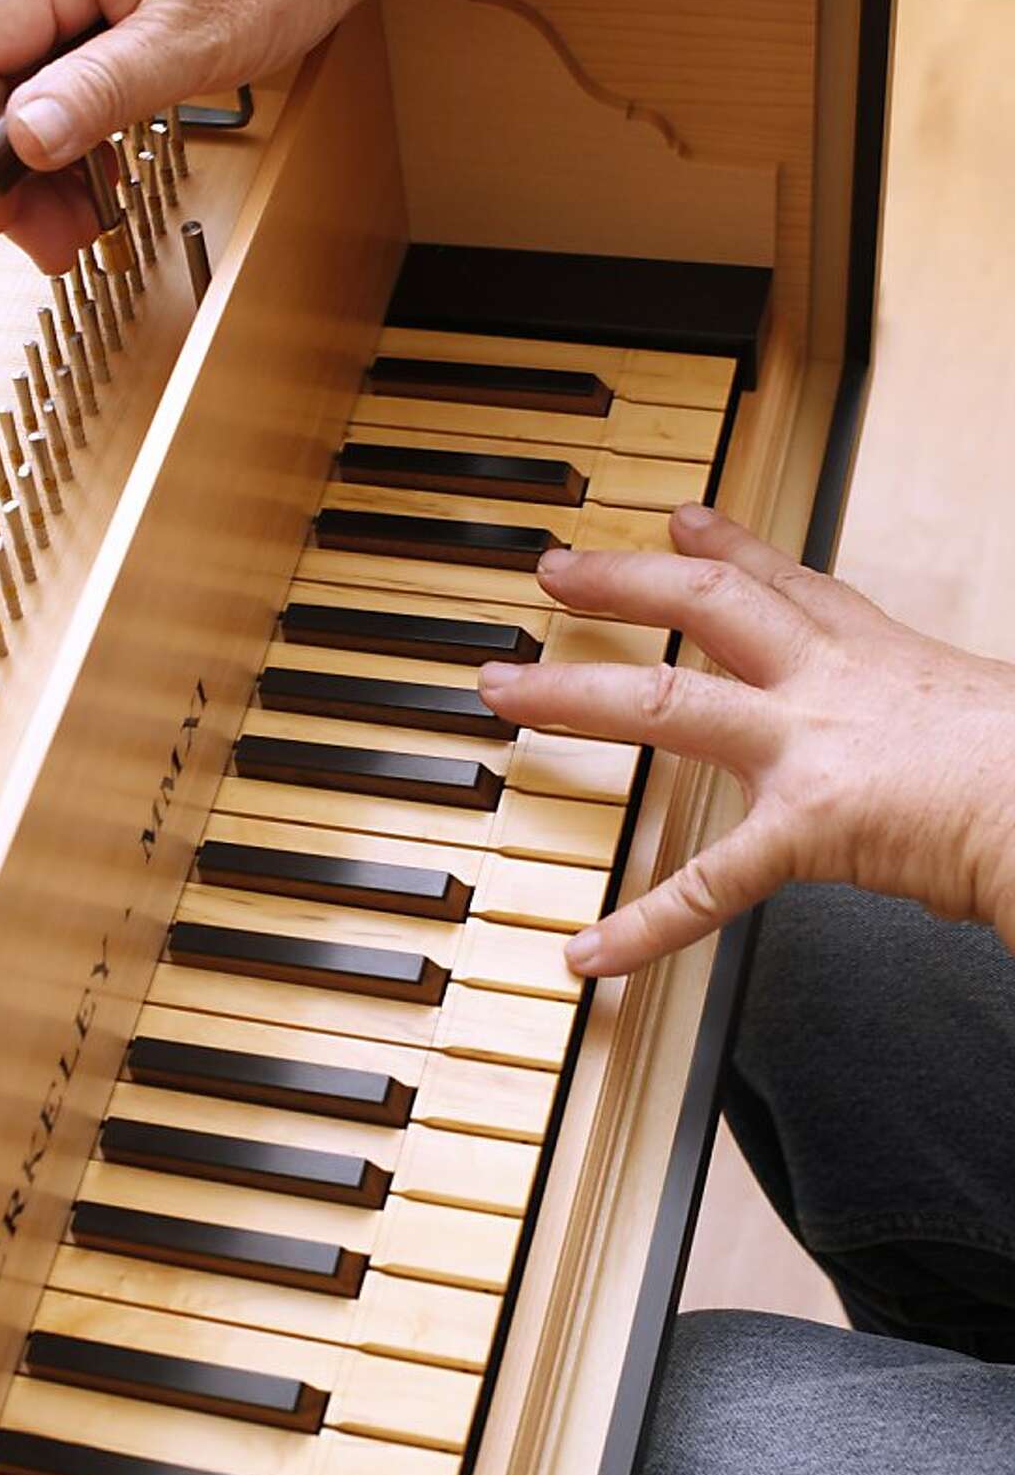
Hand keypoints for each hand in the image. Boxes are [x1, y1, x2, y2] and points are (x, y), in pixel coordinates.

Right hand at [0, 0, 412, 271]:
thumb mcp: (190, 40)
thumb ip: (102, 90)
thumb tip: (25, 138)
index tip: (3, 214)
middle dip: (12, 166)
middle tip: (50, 240)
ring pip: (28, 83)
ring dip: (46, 160)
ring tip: (79, 223)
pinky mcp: (112, 3)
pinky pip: (67, 74)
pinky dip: (77, 133)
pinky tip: (99, 177)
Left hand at [478, 501, 1014, 975]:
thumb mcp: (974, 708)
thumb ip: (922, 709)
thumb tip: (920, 732)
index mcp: (876, 655)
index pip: (787, 582)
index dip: (727, 546)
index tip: (681, 521)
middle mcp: (830, 684)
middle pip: (708, 606)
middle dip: (623, 583)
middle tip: (555, 572)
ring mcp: (810, 750)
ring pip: (668, 704)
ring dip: (575, 695)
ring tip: (506, 692)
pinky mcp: (809, 831)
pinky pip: (706, 885)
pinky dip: (642, 926)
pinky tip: (587, 953)